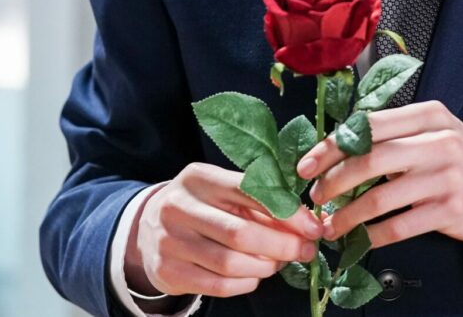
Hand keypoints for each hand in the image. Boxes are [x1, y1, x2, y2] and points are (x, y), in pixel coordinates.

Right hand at [127, 162, 324, 297]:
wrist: (149, 227)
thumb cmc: (203, 206)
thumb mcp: (225, 193)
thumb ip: (262, 203)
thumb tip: (306, 225)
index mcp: (199, 178)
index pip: (250, 192)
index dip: (287, 212)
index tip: (313, 227)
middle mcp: (179, 206)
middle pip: (240, 233)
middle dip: (282, 245)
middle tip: (305, 250)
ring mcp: (169, 241)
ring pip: (229, 263)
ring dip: (265, 266)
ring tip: (279, 263)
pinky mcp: (167, 271)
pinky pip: (217, 285)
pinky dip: (245, 283)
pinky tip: (255, 276)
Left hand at [297, 100, 462, 248]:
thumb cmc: (458, 156)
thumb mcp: (432, 131)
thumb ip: (393, 134)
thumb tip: (335, 150)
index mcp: (428, 115)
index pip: (368, 127)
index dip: (331, 147)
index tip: (306, 165)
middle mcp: (439, 142)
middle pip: (370, 161)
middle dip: (333, 182)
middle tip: (315, 197)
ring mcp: (446, 177)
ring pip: (380, 198)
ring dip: (347, 215)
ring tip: (330, 224)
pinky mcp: (450, 210)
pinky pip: (399, 226)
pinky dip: (372, 235)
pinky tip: (359, 238)